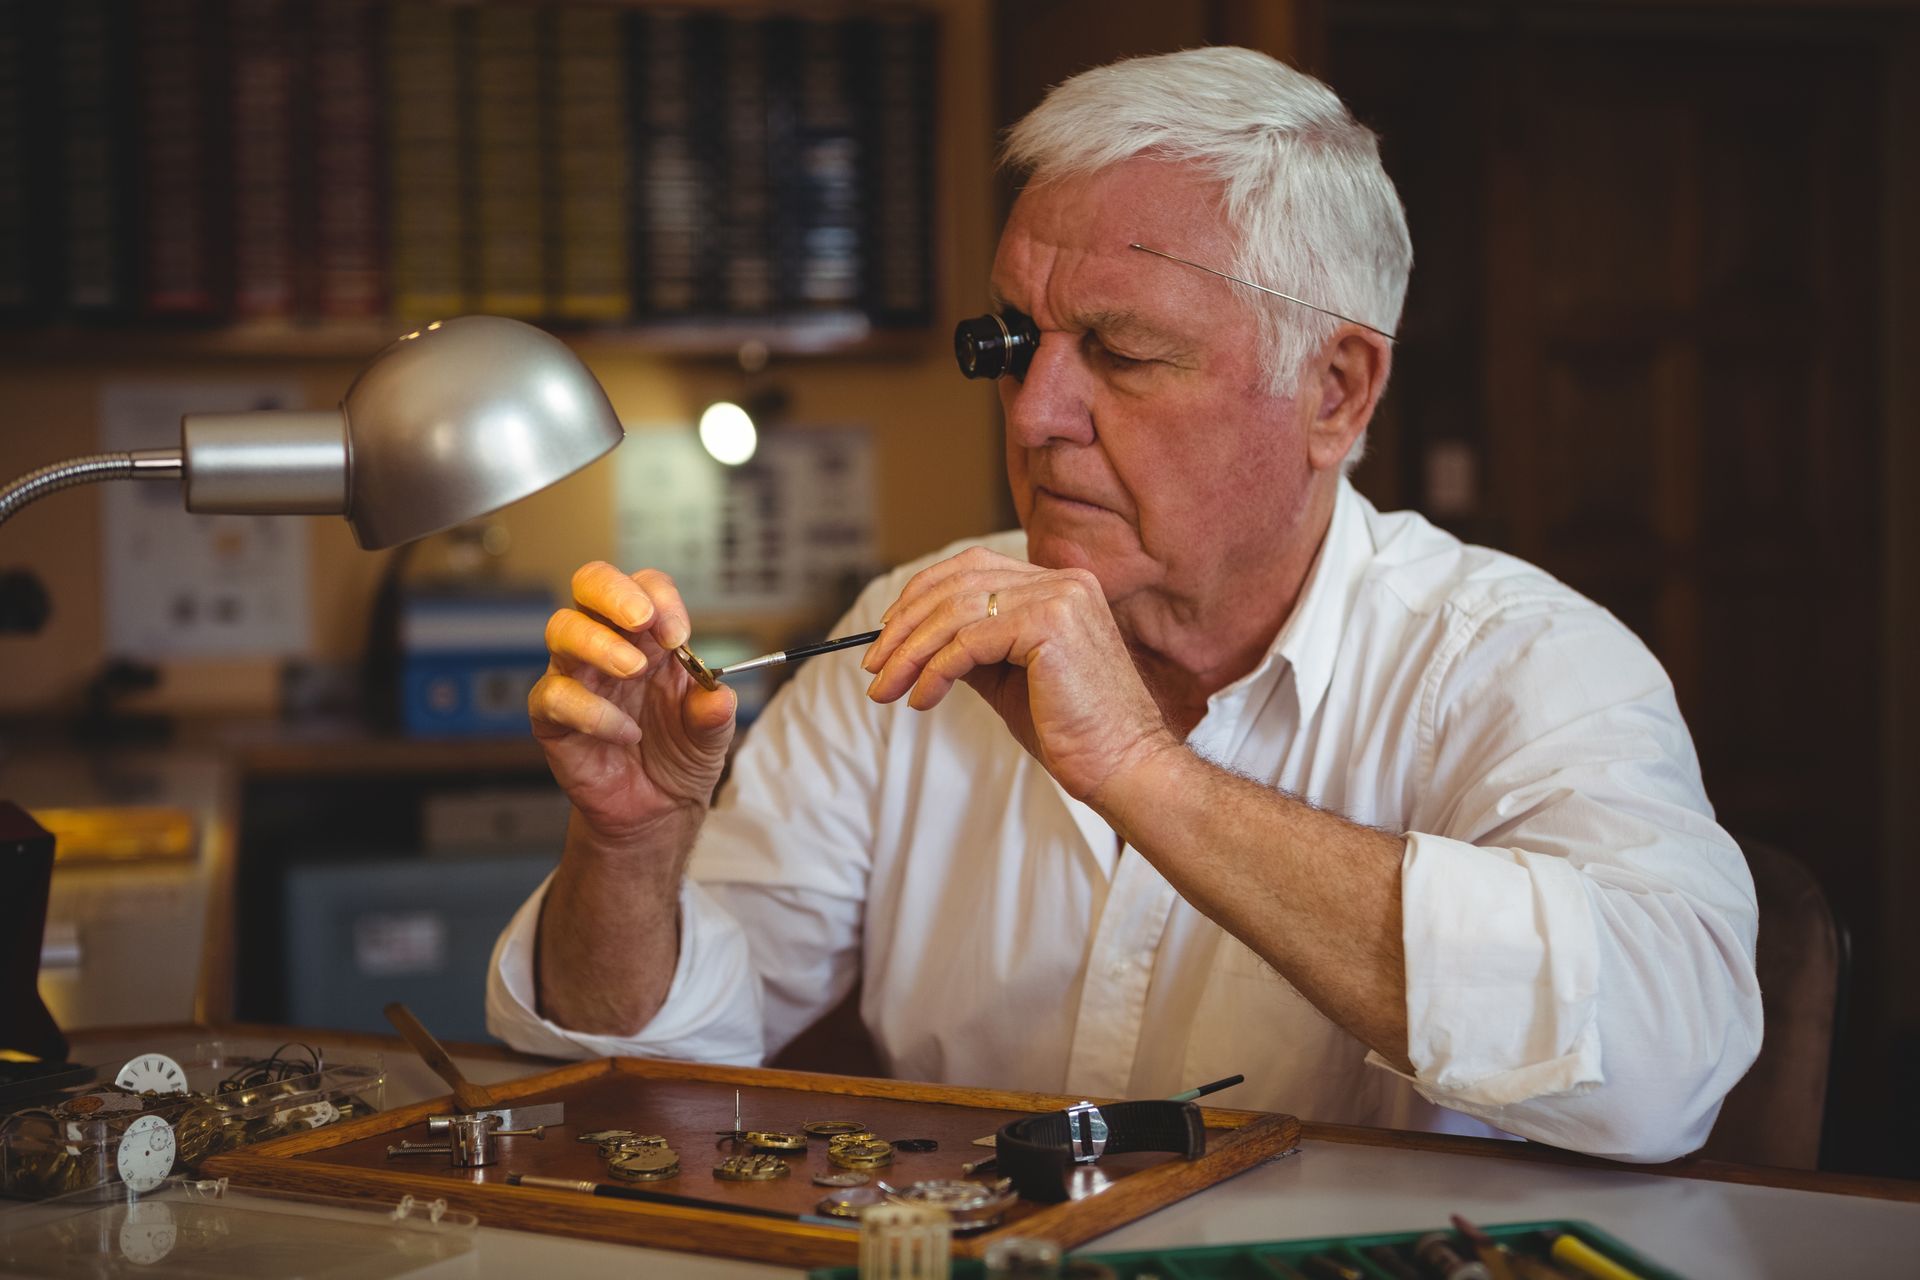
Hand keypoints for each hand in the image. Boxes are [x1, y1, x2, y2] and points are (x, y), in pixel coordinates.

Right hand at [528, 562, 735, 844]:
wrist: (657, 808)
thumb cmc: (679, 755)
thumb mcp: (711, 736)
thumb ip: (714, 714)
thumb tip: (718, 695)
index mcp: (650, 637)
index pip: (645, 588)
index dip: (660, 599)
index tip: (679, 635)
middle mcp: (608, 645)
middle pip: (590, 585)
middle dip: (613, 592)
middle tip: (641, 619)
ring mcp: (576, 676)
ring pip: (563, 630)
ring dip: (599, 644)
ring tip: (633, 671)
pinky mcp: (553, 716)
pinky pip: (554, 696)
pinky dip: (591, 711)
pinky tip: (625, 732)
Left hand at [861, 546, 1175, 805]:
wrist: (1123, 766)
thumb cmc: (1070, 731)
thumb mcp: (1008, 679)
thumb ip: (971, 649)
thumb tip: (914, 641)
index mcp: (1058, 586)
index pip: (972, 569)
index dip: (920, 596)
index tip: (886, 637)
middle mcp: (1062, 581)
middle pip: (957, 584)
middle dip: (904, 626)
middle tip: (873, 666)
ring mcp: (1060, 597)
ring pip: (957, 611)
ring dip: (910, 652)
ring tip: (886, 689)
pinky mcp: (1052, 624)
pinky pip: (970, 641)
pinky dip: (935, 670)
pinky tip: (921, 699)